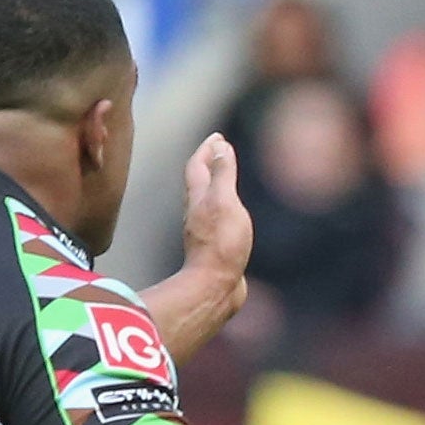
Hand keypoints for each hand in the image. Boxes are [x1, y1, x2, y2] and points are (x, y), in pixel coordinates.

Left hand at [181, 131, 252, 294]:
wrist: (215, 286)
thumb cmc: (221, 244)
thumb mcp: (226, 201)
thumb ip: (223, 174)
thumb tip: (221, 148)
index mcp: (199, 198)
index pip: (198, 165)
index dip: (207, 149)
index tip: (217, 137)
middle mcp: (196, 212)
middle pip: (197, 182)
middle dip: (207, 164)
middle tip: (219, 152)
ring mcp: (202, 231)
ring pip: (204, 201)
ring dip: (213, 186)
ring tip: (224, 179)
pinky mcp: (212, 249)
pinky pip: (214, 220)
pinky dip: (221, 208)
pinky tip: (228, 215)